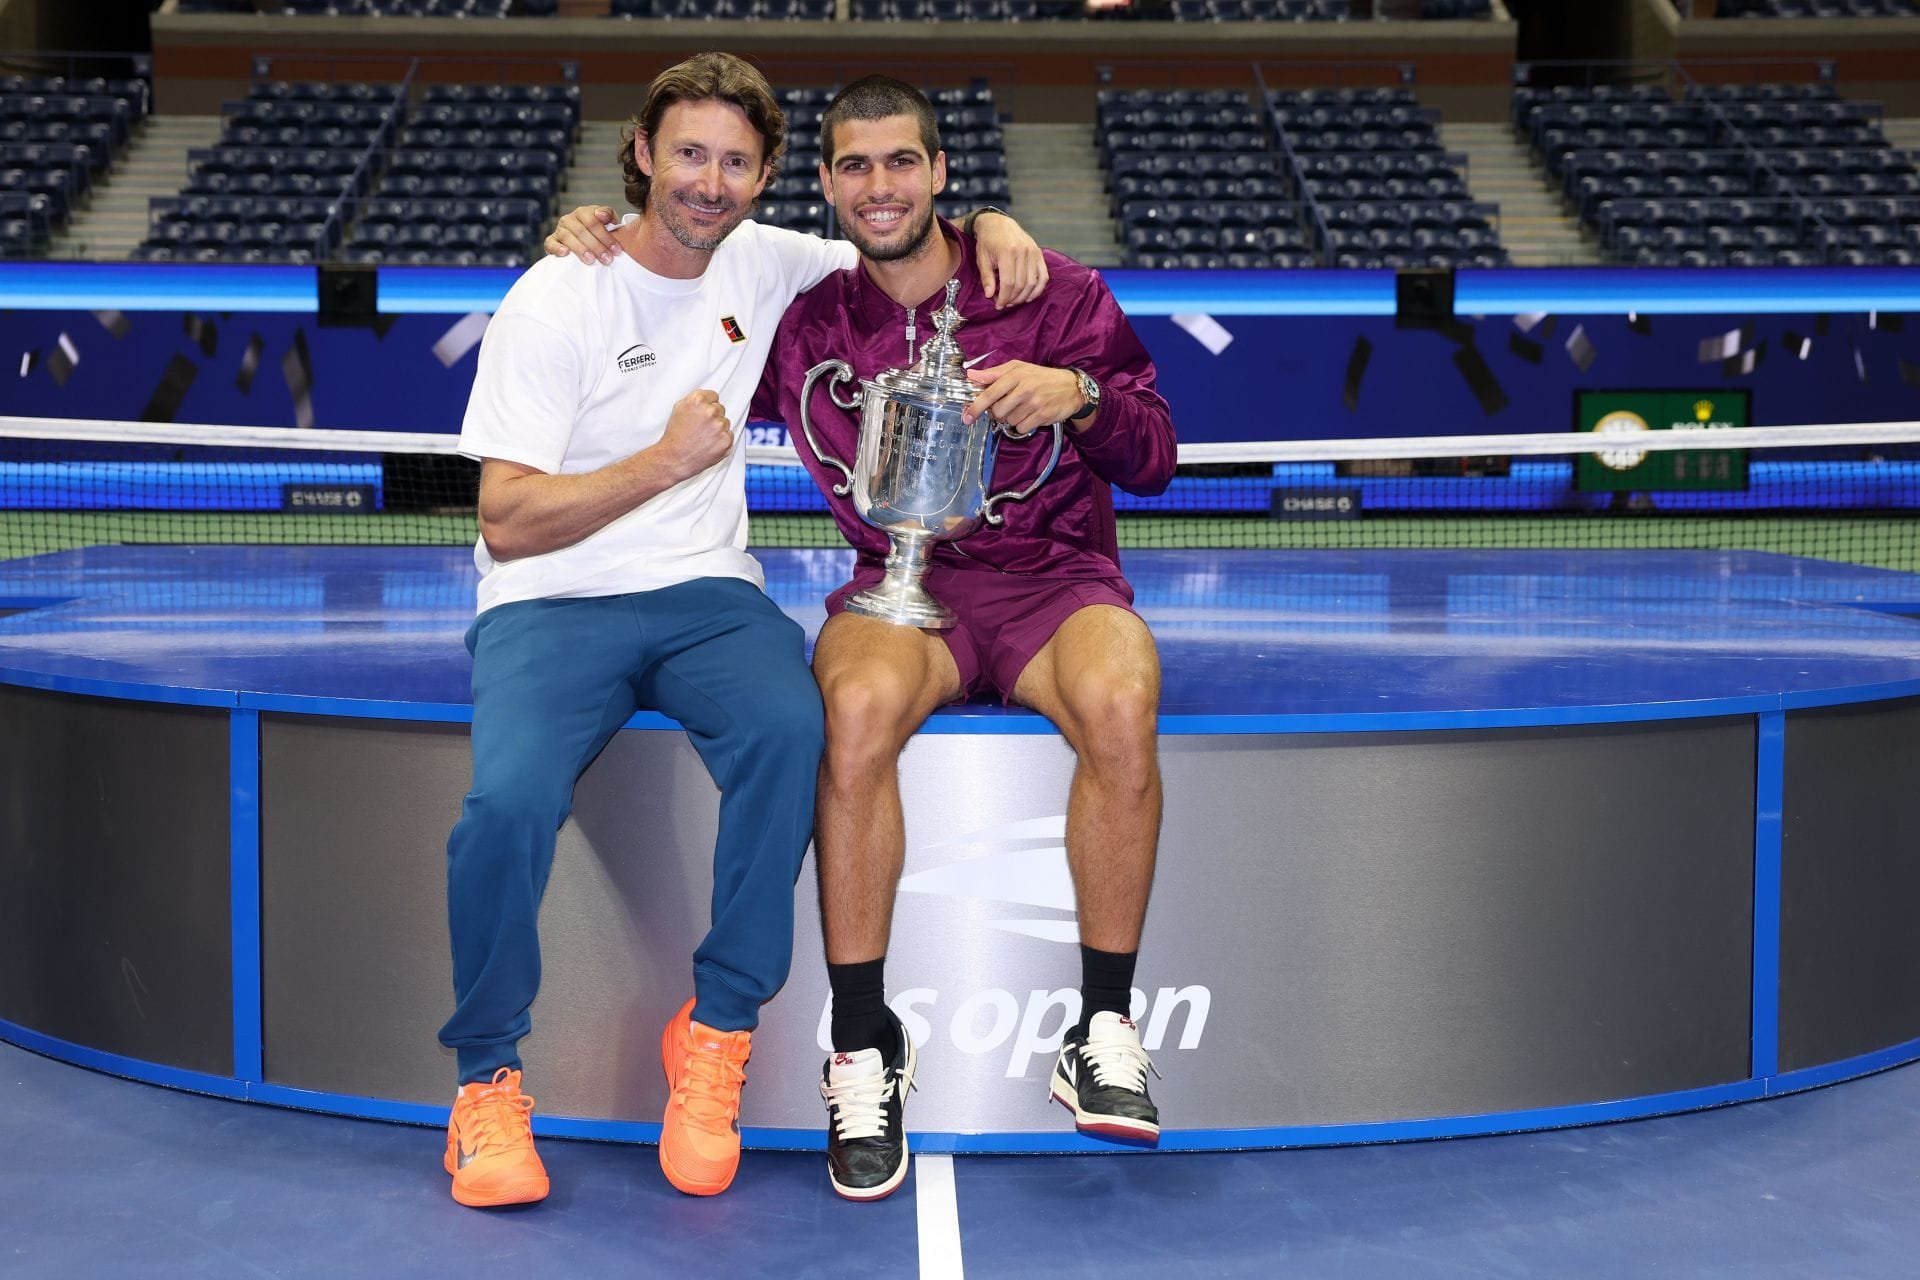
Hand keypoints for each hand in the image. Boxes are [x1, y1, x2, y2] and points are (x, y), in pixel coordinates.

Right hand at [544, 205, 619, 264]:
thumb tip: (601, 215)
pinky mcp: (551, 241)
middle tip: (607, 259)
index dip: (605, 236)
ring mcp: (559, 230)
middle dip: (596, 246)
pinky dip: (557, 248)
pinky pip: (550, 243)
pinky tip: (566, 253)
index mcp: (583, 212)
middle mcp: (569, 219)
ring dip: (580, 249)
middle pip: (581, 231)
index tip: (616, 250)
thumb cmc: (599, 231)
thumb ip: (609, 215)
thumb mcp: (608, 221)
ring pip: (567, 237)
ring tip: (591, 260)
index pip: (593, 222)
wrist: (586, 240)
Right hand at [655, 389, 733, 480]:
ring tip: (703, 437)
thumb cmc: (675, 436)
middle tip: (700, 427)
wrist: (675, 458)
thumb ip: (695, 400)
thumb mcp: (679, 409)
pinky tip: (709, 444)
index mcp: (698, 400)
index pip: (713, 396)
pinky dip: (721, 440)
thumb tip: (707, 398)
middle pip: (720, 409)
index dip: (707, 405)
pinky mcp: (726, 440)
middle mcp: (710, 412)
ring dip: (717, 429)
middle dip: (712, 417)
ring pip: (725, 422)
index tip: (702, 413)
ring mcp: (720, 426)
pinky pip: (729, 436)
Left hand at [963, 361, 1079, 433]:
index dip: (976, 406)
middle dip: (998, 412)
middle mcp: (1024, 388)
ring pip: (1009, 420)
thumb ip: (994, 373)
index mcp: (1016, 375)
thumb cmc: (1041, 377)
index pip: (990, 393)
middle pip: (997, 411)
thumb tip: (971, 376)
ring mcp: (1034, 403)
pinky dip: (1022, 425)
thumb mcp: (1019, 368)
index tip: (967, 416)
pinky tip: (1030, 415)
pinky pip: (1021, 428)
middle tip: (1007, 406)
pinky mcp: (1042, 415)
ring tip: (1023, 407)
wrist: (1071, 387)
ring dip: (1012, 418)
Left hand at [971, 212, 1046, 309]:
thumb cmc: (988, 242)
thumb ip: (986, 277)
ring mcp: (1032, 252)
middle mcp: (1022, 252)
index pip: (1008, 283)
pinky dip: (1038, 289)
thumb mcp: (982, 258)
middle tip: (1005, 304)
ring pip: (1032, 283)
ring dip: (1023, 296)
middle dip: (1012, 298)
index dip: (1004, 297)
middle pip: (1021, 284)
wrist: (998, 223)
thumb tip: (989, 295)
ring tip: (1014, 301)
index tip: (998, 304)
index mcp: (1006, 252)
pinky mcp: (1039, 254)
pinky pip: (1043, 276)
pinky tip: (1029, 296)